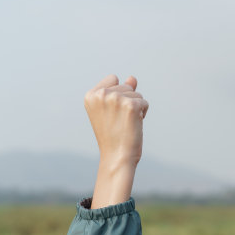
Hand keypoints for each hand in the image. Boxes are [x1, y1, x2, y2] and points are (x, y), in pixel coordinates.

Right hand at [84, 74, 149, 208]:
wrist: (117, 157)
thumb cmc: (113, 136)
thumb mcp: (112, 110)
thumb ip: (121, 91)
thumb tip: (132, 78)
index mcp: (91, 95)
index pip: (113, 79)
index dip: (117, 94)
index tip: (111, 113)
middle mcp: (101, 94)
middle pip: (126, 86)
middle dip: (127, 102)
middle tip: (119, 121)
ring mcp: (116, 99)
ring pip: (137, 94)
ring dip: (136, 108)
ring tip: (125, 124)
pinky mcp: (131, 105)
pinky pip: (144, 102)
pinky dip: (143, 114)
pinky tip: (133, 124)